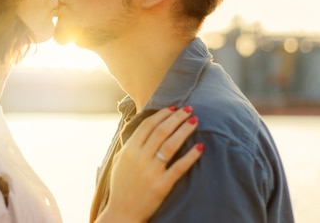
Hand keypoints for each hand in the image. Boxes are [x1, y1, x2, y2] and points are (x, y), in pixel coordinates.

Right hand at [96, 106, 202, 222]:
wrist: (122, 213)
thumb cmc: (121, 186)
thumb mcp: (119, 162)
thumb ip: (129, 144)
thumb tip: (139, 126)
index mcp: (129, 150)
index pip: (147, 125)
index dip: (161, 114)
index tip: (173, 108)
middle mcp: (139, 158)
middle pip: (161, 131)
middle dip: (176, 117)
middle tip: (188, 109)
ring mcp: (151, 172)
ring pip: (171, 145)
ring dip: (184, 130)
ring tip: (195, 121)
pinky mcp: (162, 186)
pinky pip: (179, 167)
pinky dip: (190, 156)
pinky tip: (200, 147)